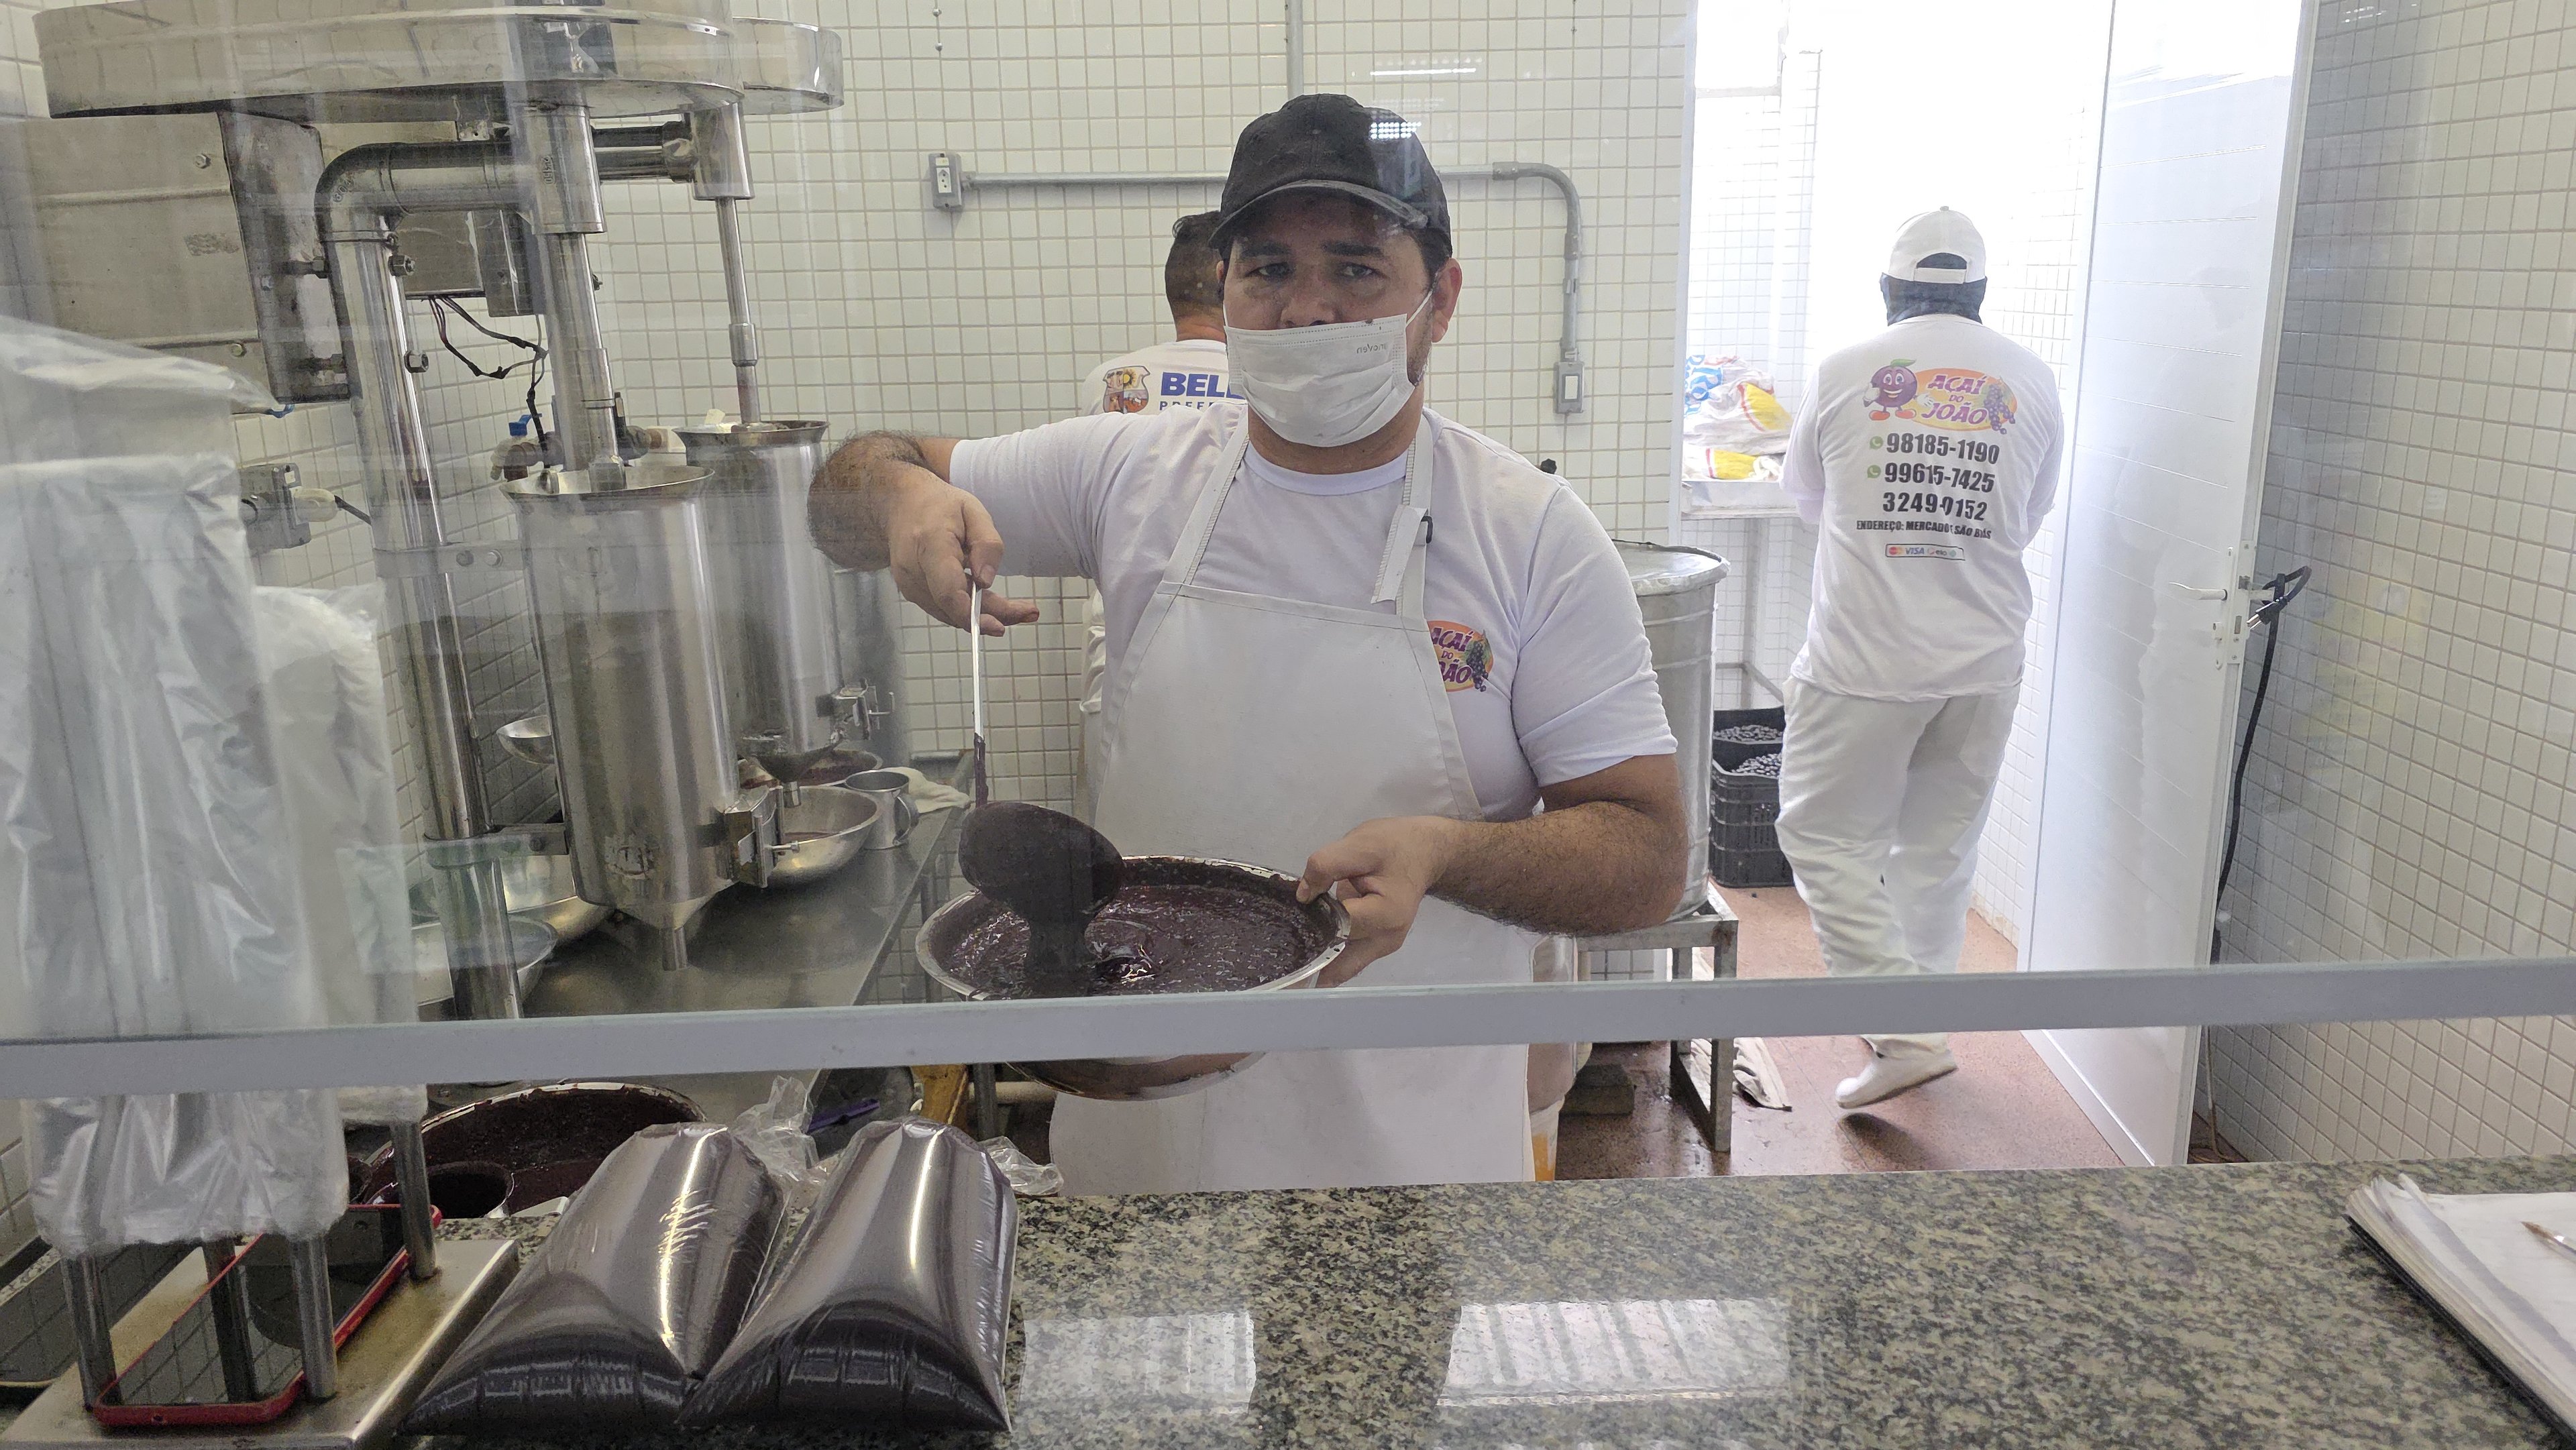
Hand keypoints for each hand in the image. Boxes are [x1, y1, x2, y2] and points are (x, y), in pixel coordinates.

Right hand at [881, 468, 1041, 635]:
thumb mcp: (974, 511)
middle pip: (953, 607)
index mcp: (930, 543)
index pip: (948, 591)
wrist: (903, 503)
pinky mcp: (910, 591)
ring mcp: (907, 583)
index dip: (972, 615)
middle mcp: (913, 569)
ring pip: (949, 612)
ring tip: (1015, 610)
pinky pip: (942, 607)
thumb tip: (987, 581)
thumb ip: (986, 544)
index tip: (1000, 626)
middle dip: (991, 616)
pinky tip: (987, 602)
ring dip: (982, 615)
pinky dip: (966, 610)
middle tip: (1027, 614)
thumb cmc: (941, 505)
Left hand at [1295, 816, 1465, 985]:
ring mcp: (1382, 947)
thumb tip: (1302, 896)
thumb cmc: (1394, 846)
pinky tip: (1308, 941)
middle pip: (1337, 964)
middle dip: (1308, 960)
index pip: (1336, 928)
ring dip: (1316, 959)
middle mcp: (1386, 940)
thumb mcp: (1359, 845)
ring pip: (1339, 968)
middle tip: (1282, 950)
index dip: (1310, 921)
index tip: (1289, 916)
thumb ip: (1326, 865)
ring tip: (1290, 946)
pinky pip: (1345, 959)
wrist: (1423, 853)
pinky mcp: (1375, 946)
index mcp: (1385, 916)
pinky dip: (1327, 953)